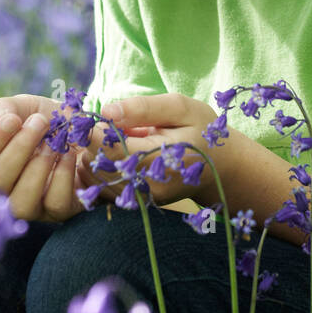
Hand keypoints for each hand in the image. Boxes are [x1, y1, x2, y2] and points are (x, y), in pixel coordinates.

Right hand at [0, 94, 83, 223]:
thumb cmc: (46, 120)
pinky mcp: (60, 211)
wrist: (84, 130)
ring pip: (21, 204)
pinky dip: (62, 176)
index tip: (13, 120)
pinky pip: (56, 204)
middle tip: (40, 123)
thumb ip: (4, 109)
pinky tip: (68, 155)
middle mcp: (4, 192)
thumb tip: (3, 121)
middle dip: (19, 149)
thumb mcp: (23, 107)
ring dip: (37, 168)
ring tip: (53, 144)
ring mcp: (32, 206)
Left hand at [75, 93, 227, 209]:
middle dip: (90, 141)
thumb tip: (106, 110)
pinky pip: (100, 186)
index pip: (107, 146)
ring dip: (93, 154)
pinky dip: (98, 167)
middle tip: (100, 123)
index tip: (95, 113)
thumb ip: (143, 108)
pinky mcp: (135, 204)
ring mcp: (140, 199)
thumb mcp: (180, 108)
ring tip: (109, 137)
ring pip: (93, 176)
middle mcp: (146, 186)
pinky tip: (113, 152)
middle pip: (95, 162)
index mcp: (157, 159)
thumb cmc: (202, 130)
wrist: (221, 167)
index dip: (93, 128)